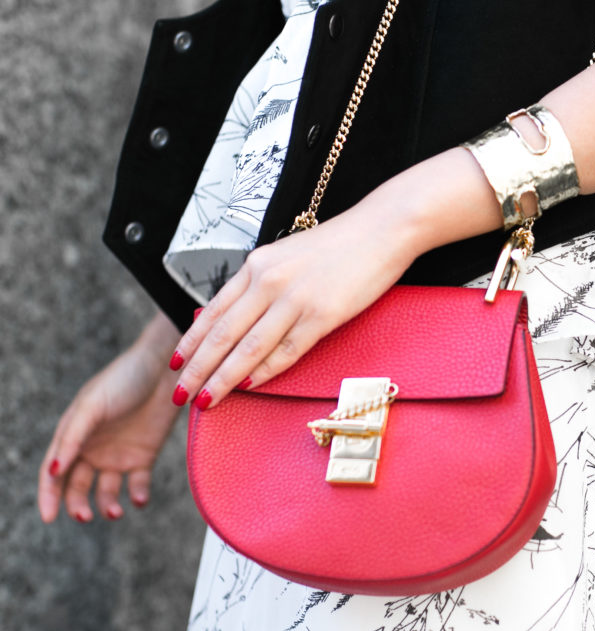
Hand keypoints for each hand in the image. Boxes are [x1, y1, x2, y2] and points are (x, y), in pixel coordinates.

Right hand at [39, 313, 181, 522]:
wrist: (166, 370)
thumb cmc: (123, 381)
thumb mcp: (92, 406)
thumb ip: (72, 438)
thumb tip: (53, 472)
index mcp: (73, 436)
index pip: (54, 472)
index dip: (49, 496)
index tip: (50, 518)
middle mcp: (92, 449)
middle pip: (77, 487)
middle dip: (77, 506)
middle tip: (85, 517)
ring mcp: (118, 454)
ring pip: (106, 491)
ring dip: (107, 505)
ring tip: (115, 512)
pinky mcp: (144, 456)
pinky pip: (138, 485)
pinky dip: (138, 496)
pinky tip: (139, 499)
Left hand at [169, 149, 504, 411]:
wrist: (383, 229)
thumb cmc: (341, 244)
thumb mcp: (289, 255)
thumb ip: (264, 282)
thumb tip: (240, 314)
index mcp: (257, 265)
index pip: (213, 312)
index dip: (191, 342)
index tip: (175, 364)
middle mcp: (268, 281)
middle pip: (222, 334)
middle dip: (197, 369)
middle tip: (179, 394)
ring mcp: (295, 298)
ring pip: (248, 348)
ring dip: (223, 378)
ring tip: (205, 400)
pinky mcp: (322, 314)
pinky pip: (287, 350)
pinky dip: (265, 372)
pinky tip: (250, 386)